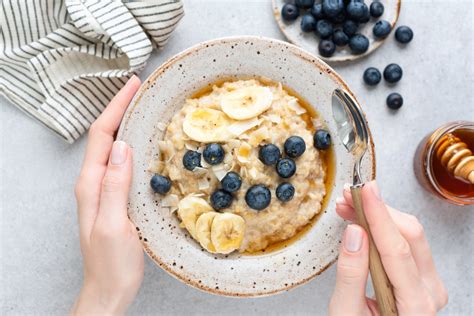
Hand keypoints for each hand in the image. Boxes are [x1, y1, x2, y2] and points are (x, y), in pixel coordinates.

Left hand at [72, 76, 143, 315]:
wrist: (109, 288)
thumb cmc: (112, 263)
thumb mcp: (115, 224)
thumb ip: (115, 186)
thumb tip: (123, 147)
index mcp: (91, 184)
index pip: (102, 136)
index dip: (116, 107)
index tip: (133, 86)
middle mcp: (94, 182)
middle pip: (105, 136)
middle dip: (120, 108)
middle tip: (140, 89)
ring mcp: (103, 190)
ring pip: (113, 147)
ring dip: (126, 123)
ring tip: (143, 107)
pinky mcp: (114, 197)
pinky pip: (122, 162)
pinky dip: (132, 144)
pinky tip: (145, 143)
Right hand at [329, 181, 447, 315]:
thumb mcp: (346, 313)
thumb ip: (351, 274)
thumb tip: (354, 233)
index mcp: (415, 304)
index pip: (397, 248)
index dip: (379, 215)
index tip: (364, 191)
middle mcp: (430, 291)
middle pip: (410, 234)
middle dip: (377, 211)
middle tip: (349, 198)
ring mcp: (428, 283)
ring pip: (411, 234)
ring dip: (380, 215)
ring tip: (350, 208)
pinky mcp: (420, 276)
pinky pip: (407, 242)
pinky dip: (383, 226)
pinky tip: (363, 222)